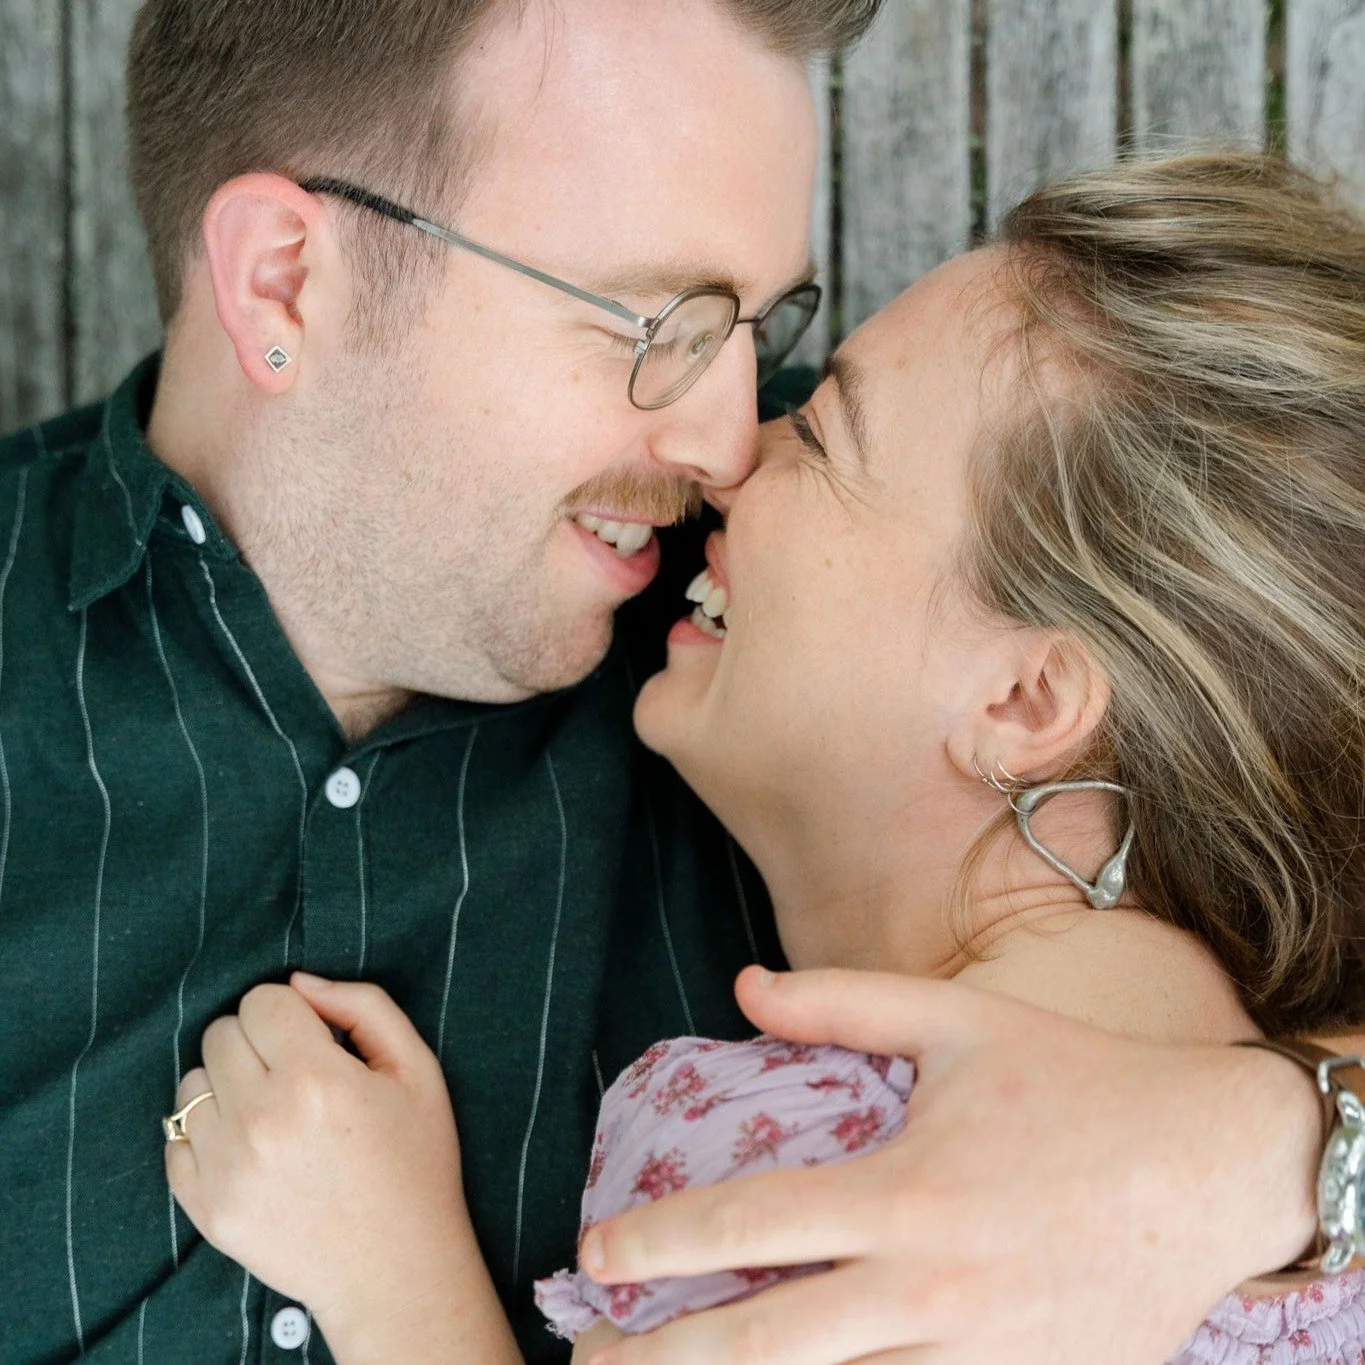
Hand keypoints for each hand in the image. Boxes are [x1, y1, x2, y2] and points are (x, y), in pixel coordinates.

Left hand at [165, 974, 474, 1332]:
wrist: (396, 1269)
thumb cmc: (415, 1162)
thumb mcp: (417, 1069)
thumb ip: (364, 1006)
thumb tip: (300, 982)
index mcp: (316, 1078)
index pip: (262, 1000)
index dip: (290, 1011)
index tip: (313, 1037)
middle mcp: (261, 1119)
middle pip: (220, 1034)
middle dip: (256, 1041)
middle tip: (292, 1072)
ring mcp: (227, 1167)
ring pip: (190, 1084)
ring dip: (226, 1085)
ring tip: (268, 1111)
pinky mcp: (206, 1209)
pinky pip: (174, 1142)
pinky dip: (204, 1135)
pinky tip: (248, 1147)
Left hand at [577, 966, 1321, 1364]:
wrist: (1217, 1166)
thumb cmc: (1076, 1081)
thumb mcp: (956, 1019)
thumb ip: (841, 1002)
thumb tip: (741, 984)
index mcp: (905, 1192)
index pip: (749, 1227)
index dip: (656, 1245)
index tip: (592, 1260)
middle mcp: (931, 1292)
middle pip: (767, 1348)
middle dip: (663, 1363)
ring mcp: (981, 1359)